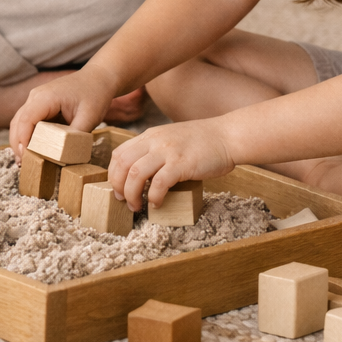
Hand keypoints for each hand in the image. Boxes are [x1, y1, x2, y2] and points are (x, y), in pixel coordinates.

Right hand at [9, 65, 117, 159]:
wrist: (98, 78)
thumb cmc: (95, 94)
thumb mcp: (89, 117)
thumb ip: (75, 137)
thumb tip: (63, 156)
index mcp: (46, 97)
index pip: (26, 120)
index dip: (23, 140)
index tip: (26, 158)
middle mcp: (36, 97)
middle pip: (18, 122)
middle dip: (18, 144)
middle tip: (24, 164)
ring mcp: (36, 100)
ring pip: (20, 122)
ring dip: (20, 141)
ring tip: (25, 161)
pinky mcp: (40, 105)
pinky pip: (28, 122)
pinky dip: (27, 136)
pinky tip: (32, 150)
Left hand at [108, 119, 234, 211]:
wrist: (228, 136)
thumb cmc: (203, 141)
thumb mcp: (171, 138)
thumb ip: (156, 150)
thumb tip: (142, 174)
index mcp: (151, 135)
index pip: (119, 153)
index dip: (114, 174)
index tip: (118, 189)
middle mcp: (155, 140)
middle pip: (122, 164)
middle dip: (118, 187)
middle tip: (124, 201)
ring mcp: (168, 151)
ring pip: (135, 174)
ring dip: (132, 195)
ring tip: (138, 206)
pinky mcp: (181, 164)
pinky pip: (158, 184)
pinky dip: (154, 197)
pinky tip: (157, 204)